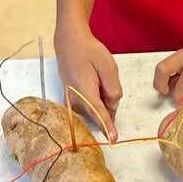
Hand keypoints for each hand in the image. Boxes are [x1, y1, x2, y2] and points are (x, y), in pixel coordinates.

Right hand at [54, 20, 122, 141]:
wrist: (69, 41)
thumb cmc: (89, 51)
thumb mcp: (108, 66)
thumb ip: (113, 89)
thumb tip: (112, 107)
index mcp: (85, 92)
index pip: (99, 114)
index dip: (108, 127)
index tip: (113, 140)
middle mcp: (75, 100)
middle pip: (99, 111)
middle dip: (107, 100)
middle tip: (102, 77)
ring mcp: (71, 100)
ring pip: (94, 107)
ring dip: (101, 97)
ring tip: (95, 76)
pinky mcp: (70, 98)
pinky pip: (88, 103)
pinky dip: (94, 95)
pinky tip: (91, 79)